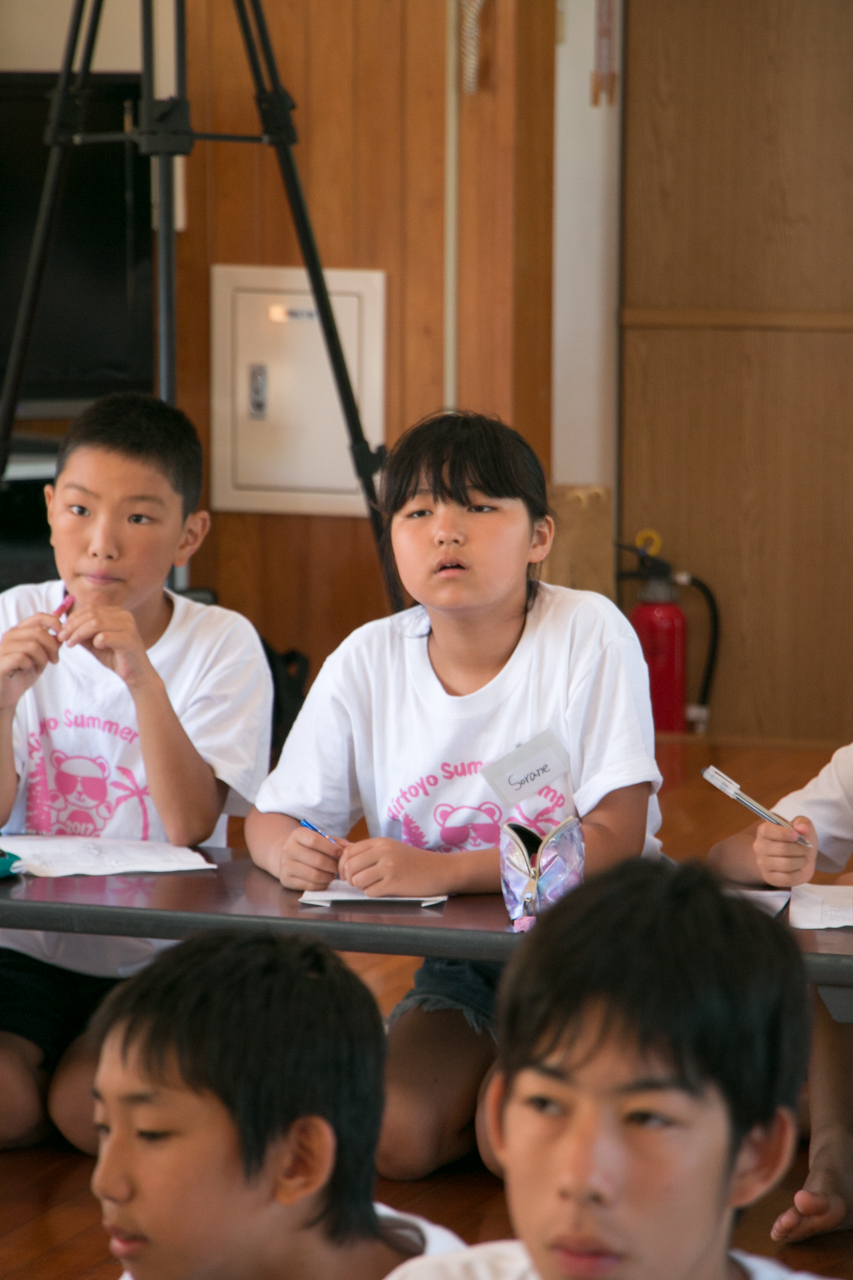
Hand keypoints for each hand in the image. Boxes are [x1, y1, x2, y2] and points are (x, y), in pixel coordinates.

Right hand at [0, 613, 62, 708]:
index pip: (39, 617)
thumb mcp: (42, 657)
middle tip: (54, 660)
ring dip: (42, 659)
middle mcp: (10, 635)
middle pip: (39, 632)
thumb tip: (63, 633)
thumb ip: (51, 644)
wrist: (7, 693)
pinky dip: (30, 665)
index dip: (54, 623)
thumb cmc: (23, 673)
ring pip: (33, 646)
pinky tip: (27, 670)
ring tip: (38, 668)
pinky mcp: (0, 660)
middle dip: (52, 647)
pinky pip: (22, 658)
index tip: (62, 635)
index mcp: (20, 631)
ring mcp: (3, 647)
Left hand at [59, 605, 152, 688]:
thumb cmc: (116, 657)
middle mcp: (124, 616)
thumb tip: (63, 627)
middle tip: (62, 638)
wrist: (136, 674)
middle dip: (72, 626)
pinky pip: (104, 637)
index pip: (90, 609)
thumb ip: (82, 633)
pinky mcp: (129, 640)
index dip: (73, 618)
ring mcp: (128, 626)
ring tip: (70, 644)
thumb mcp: (95, 643)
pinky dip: (95, 642)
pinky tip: (95, 648)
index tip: (61, 631)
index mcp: (117, 613)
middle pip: (91, 614)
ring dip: (78, 634)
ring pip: (95, 623)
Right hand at [277, 825, 343, 890]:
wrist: (287, 855)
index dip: (331, 848)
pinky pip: (310, 886)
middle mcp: (289, 849)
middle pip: (317, 860)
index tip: (341, 853)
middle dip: (333, 865)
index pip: (315, 840)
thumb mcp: (320, 838)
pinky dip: (322, 884)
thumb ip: (336, 842)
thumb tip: (351, 847)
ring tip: (333, 874)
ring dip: (329, 876)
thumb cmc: (309, 846)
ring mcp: (286, 865)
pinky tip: (325, 880)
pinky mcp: (286, 879)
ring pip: (314, 875)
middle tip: (340, 867)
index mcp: (297, 835)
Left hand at [339, 838, 454, 896]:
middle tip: (359, 883)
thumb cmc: (415, 862)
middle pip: (349, 867)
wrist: (441, 870)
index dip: (342, 866)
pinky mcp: (395, 883)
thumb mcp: (391, 849)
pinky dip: (373, 894)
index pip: (347, 852)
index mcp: (380, 842)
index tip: (347, 874)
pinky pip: (370, 892)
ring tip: (373, 886)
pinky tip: (384, 890)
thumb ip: (369, 852)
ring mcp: (389, 867)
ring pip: (357, 881)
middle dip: (350, 879)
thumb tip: (343, 857)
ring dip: (361, 887)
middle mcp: (383, 851)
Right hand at [753, 816, 817, 886]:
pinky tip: (798, 869)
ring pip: (786, 864)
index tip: (796, 835)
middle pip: (782, 849)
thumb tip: (802, 828)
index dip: (784, 833)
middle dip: (800, 849)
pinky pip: (787, 878)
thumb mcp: (802, 826)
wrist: (796, 857)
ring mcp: (762, 863)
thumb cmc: (798, 840)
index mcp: (764, 831)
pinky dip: (798, 874)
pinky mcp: (770, 878)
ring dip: (801, 861)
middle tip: (805, 848)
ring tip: (803, 858)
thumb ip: (803, 823)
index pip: (767, 831)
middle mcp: (759, 847)